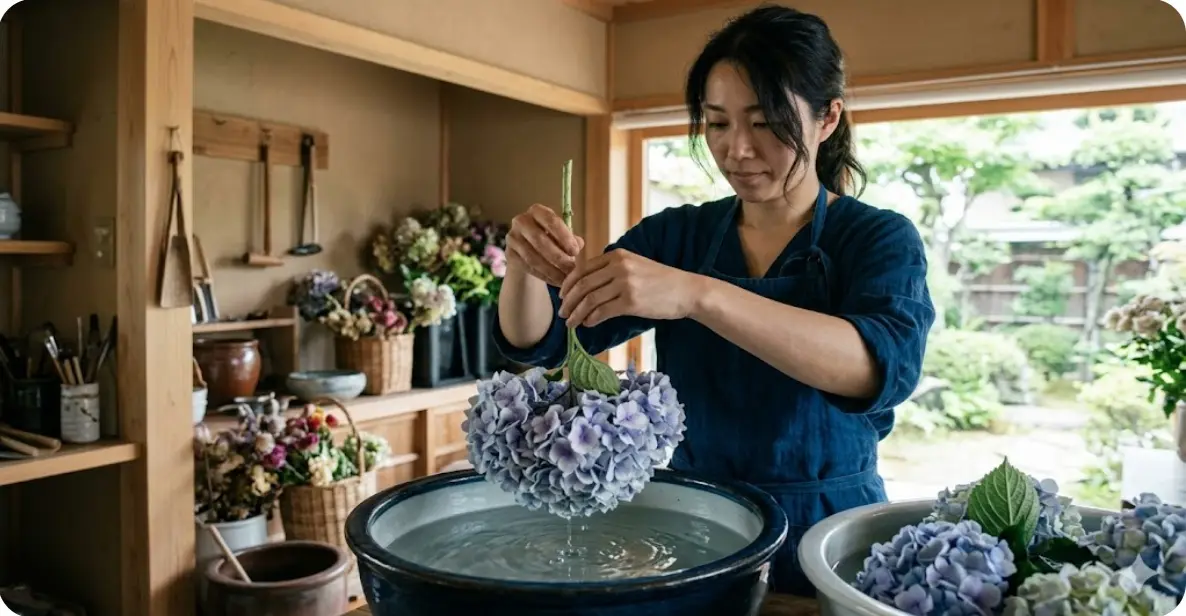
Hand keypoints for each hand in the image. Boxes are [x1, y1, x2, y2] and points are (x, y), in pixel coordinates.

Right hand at [505, 204, 584, 286]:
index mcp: (537, 211)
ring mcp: (512, 238)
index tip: (575, 251)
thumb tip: (579, 244)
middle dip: (558, 257)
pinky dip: (543, 276)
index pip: (551, 220)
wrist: (531, 251)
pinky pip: (527, 267)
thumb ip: (572, 239)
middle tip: (571, 269)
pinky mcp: (509, 254)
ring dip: (551, 270)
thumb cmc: (552, 240)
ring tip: (566, 279)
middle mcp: (521, 221)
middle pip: (539, 240)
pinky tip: (555, 281)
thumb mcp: (563, 236)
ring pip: (532, 257)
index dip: (564, 236)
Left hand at [558, 249, 701, 327]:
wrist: (687, 291)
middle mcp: (619, 267)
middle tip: (563, 313)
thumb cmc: (661, 281)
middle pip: (583, 284)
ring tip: (571, 323)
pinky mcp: (631, 302)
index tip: (562, 296)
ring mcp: (625, 284)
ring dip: (577, 313)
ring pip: (590, 300)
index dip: (568, 284)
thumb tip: (586, 285)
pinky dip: (591, 319)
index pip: (583, 269)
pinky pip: (603, 311)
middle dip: (568, 301)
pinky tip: (588, 324)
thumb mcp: (635, 265)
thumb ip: (612, 269)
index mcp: (617, 255)